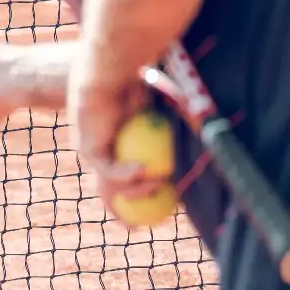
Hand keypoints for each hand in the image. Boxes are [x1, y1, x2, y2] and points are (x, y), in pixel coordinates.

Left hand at [68, 65, 167, 212]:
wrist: (111, 69)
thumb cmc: (137, 81)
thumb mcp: (156, 110)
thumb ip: (168, 132)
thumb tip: (201, 145)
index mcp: (112, 141)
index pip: (121, 173)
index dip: (137, 191)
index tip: (159, 202)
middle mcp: (98, 148)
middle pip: (111, 190)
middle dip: (127, 210)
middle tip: (149, 220)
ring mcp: (91, 150)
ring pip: (113, 183)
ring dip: (138, 189)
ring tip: (158, 185)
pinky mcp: (88, 149)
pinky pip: (110, 170)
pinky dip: (128, 174)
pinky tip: (145, 172)